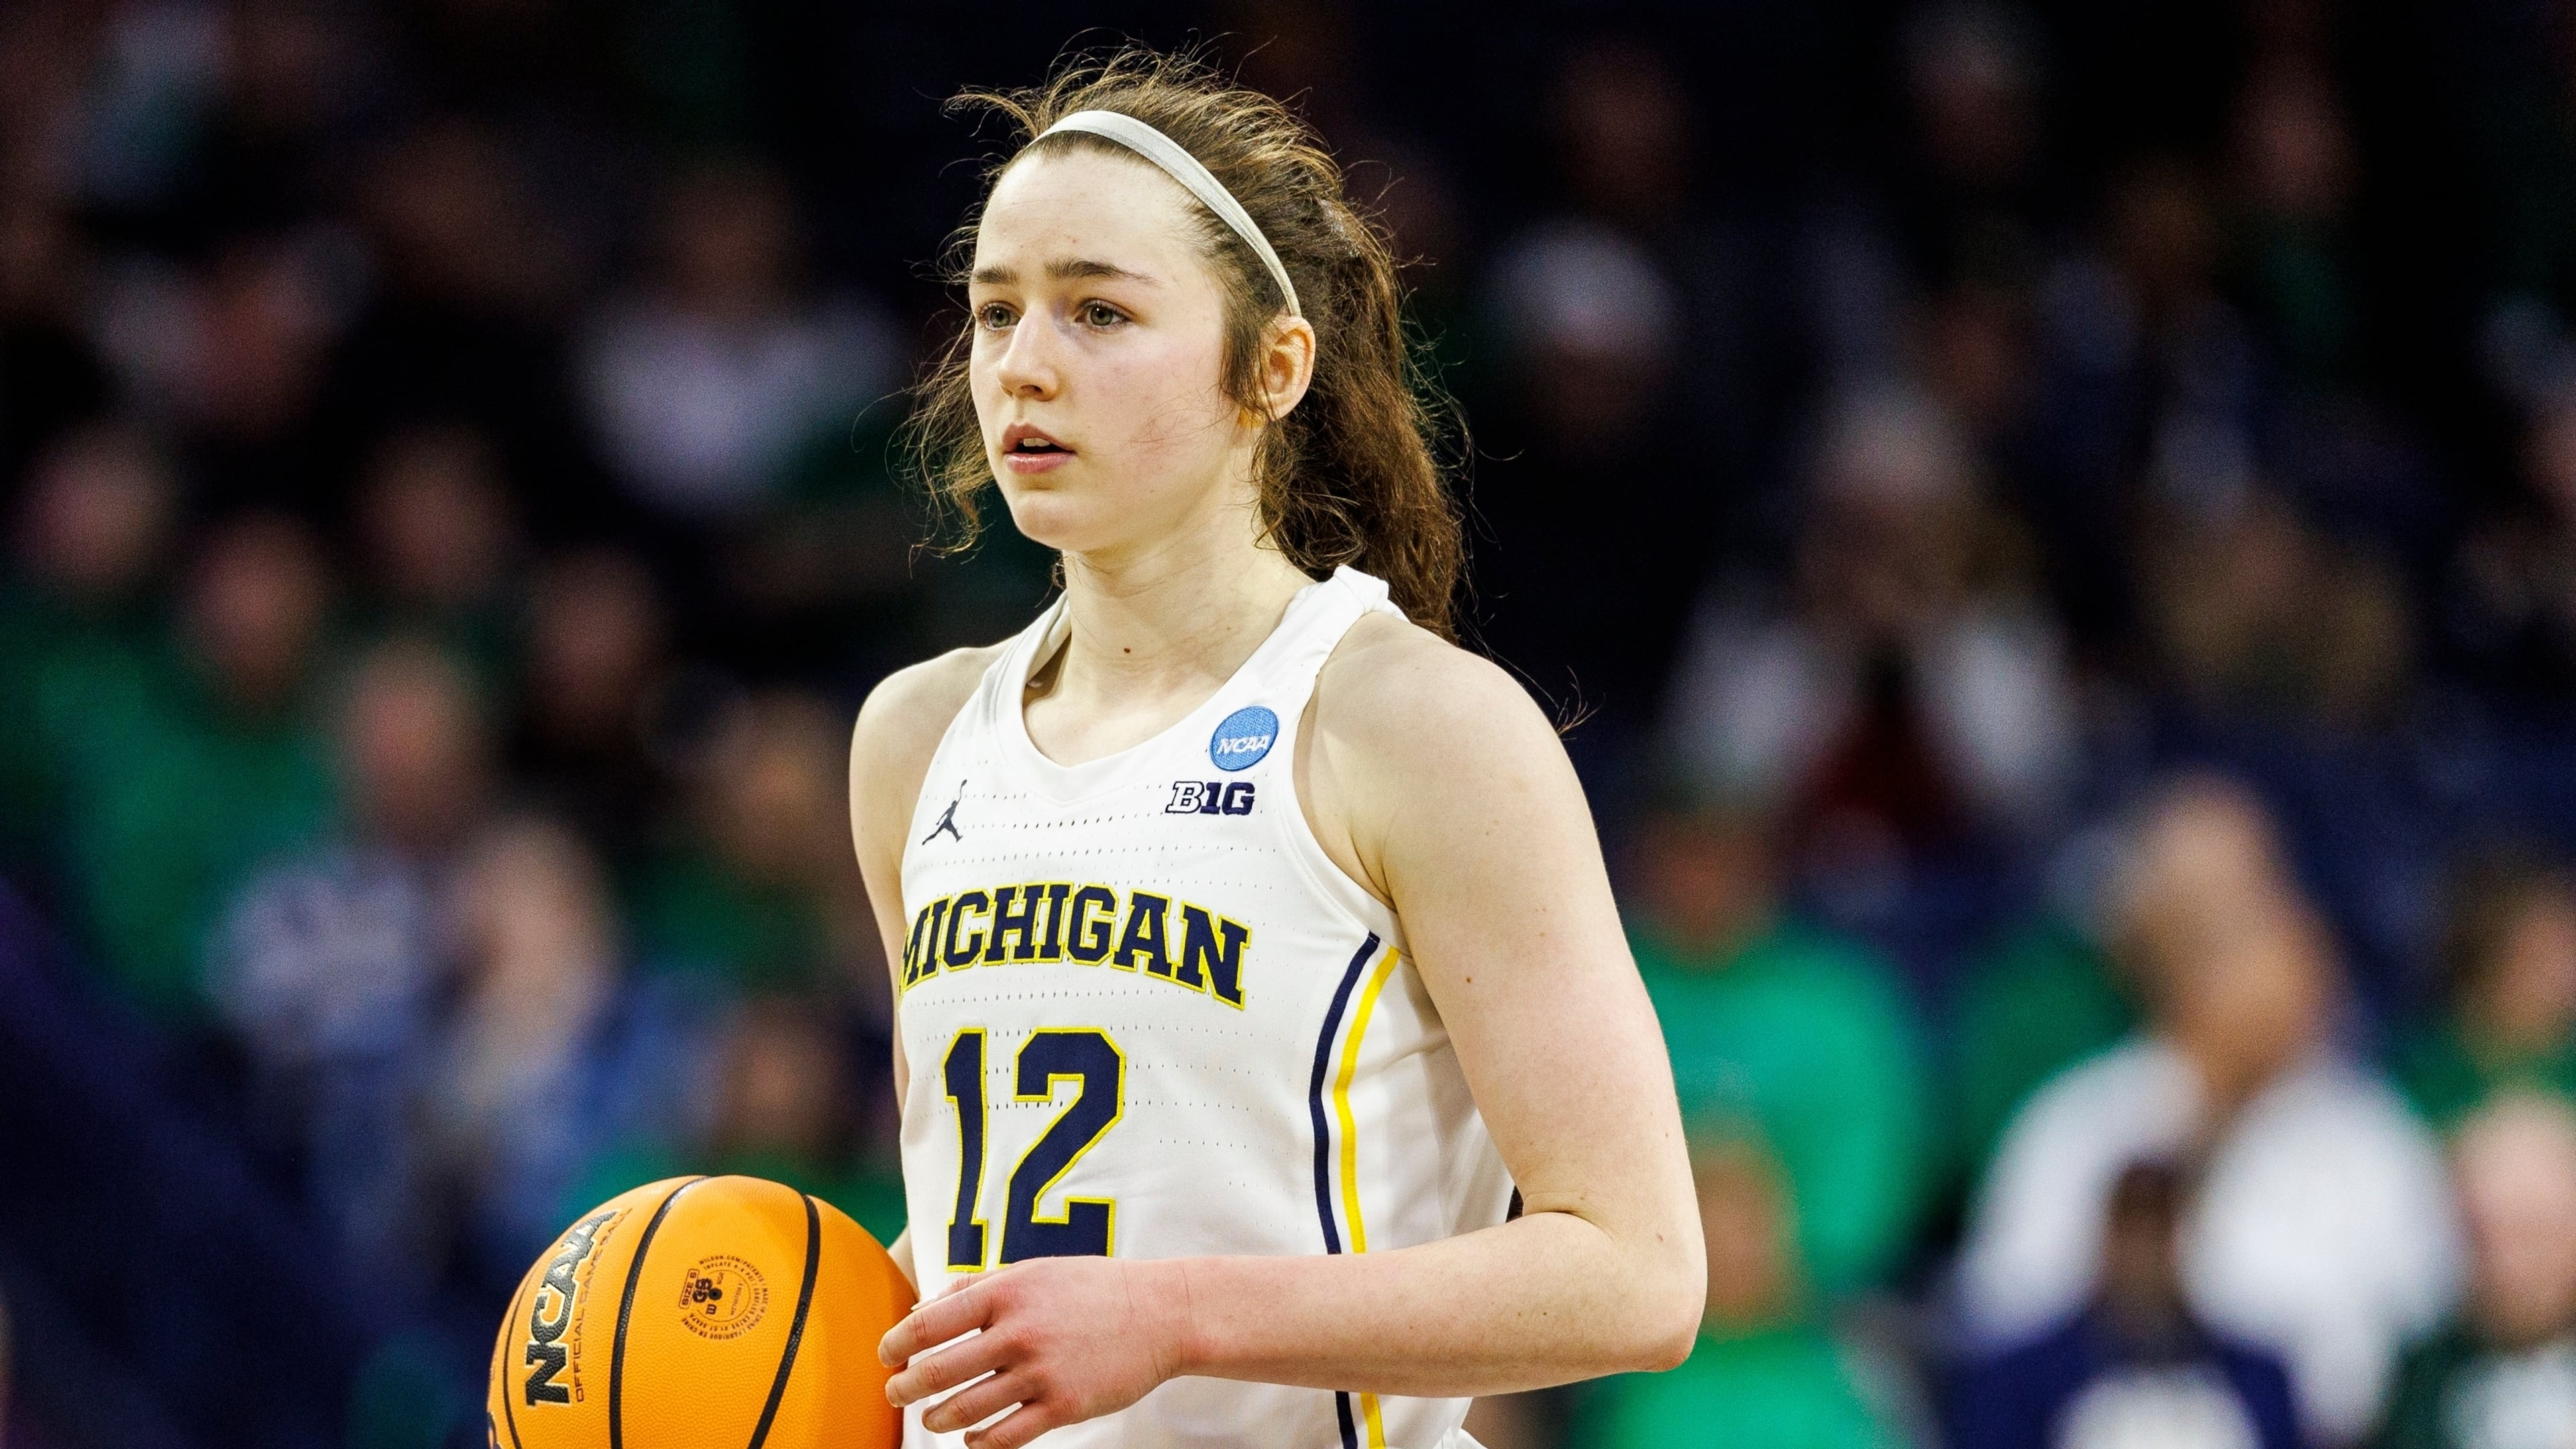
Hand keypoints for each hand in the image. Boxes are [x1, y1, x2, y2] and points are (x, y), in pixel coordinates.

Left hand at [879, 1256, 1192, 1446]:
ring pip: (965, 1409)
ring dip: (937, 1418)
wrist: (1160, 1313)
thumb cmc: (1091, 1289)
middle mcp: (1018, 1332)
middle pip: (938, 1371)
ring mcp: (1041, 1372)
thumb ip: (978, 1286)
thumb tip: (923, 1307)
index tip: (887, 1355)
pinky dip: (978, 1441)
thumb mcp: (1033, 1272)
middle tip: (895, 1394)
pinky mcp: (1063, 1406)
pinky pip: (1005, 1435)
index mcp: (1006, 1292)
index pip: (929, 1323)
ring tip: (932, 1417)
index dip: (897, 1344)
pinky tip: (972, 1437)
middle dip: (905, 1388)